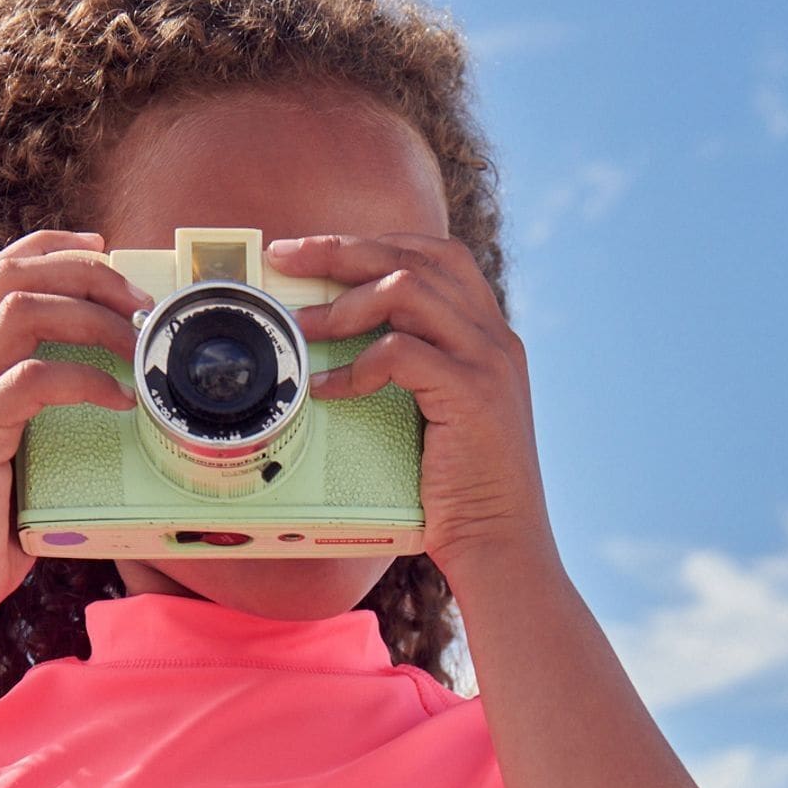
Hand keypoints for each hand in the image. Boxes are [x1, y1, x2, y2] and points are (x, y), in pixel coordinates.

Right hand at [0, 228, 150, 628]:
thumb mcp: (28, 459)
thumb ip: (54, 422)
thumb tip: (122, 408)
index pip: (0, 272)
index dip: (51, 246)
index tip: (104, 248)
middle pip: (12, 275)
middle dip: (83, 272)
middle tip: (140, 301)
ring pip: (18, 312)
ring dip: (88, 316)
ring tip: (136, 344)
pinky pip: (29, 382)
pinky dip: (81, 380)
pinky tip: (118, 400)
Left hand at [268, 231, 556, 582]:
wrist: (500, 544)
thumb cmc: (461, 492)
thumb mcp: (440, 415)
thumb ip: (413, 370)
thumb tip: (342, 343)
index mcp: (490, 336)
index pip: (436, 255)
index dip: (374, 243)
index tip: (317, 252)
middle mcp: (494, 338)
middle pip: (415, 256)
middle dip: (342, 250)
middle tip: (287, 257)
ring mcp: (486, 362)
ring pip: (406, 289)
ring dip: (344, 305)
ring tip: (302, 328)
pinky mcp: (470, 394)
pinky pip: (399, 354)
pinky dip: (355, 367)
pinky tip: (328, 390)